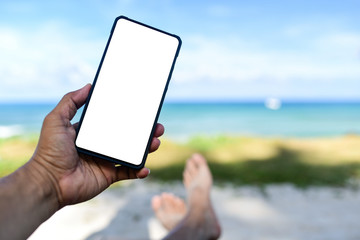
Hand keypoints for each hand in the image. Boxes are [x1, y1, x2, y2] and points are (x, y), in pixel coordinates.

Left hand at [29, 84, 163, 207]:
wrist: (49, 182)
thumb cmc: (50, 151)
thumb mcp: (56, 120)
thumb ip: (70, 102)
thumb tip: (88, 86)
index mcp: (90, 132)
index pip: (112, 120)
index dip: (127, 115)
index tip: (140, 108)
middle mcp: (100, 145)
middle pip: (127, 135)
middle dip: (143, 131)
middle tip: (156, 125)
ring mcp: (106, 161)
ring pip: (131, 152)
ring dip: (146, 147)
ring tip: (156, 142)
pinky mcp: (109, 176)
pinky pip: (128, 172)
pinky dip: (139, 170)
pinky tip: (146, 167)